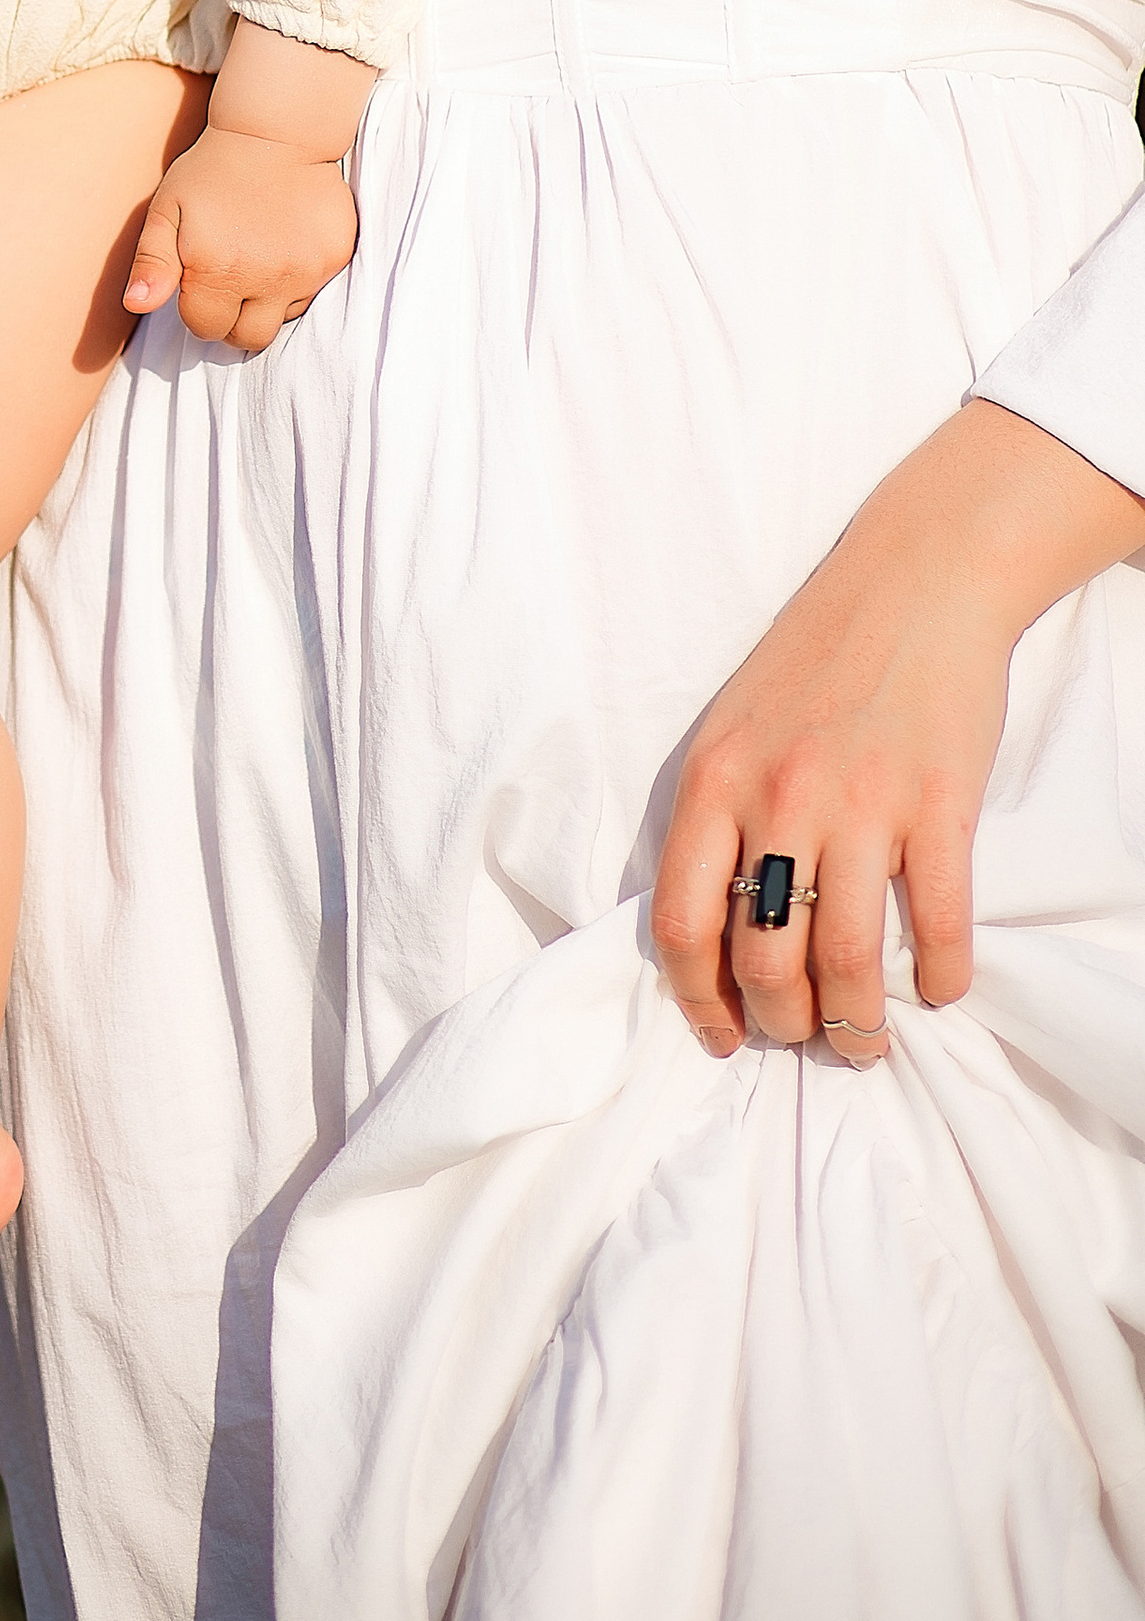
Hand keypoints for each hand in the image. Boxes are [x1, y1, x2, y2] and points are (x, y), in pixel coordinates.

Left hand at [124, 138, 357, 351]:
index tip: (200, 278)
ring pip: (282, 318)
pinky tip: (285, 245)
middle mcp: (265, 277)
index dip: (197, 307)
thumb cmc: (212, 170)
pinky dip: (297, 279)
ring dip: (267, 301)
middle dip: (233, 319)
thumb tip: (137, 305)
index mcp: (216, 269)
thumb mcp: (167, 210)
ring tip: (258, 257)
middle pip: (248, 338)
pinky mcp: (335, 257)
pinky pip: (313, 292)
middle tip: (230, 280)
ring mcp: (305, 270)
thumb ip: (152, 263)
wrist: (276, 130)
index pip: (204, 327)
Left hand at [649, 401, 1143, 1067]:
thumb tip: (715, 931)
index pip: (681, 924)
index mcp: (714, 782)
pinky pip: (937, 925)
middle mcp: (778, 799)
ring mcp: (861, 804)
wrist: (914, 582)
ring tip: (865, 1038)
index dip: (698, 1000)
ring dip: (857, 1025)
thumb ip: (719, 818)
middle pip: (765, 960)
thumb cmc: (816, 660)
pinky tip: (936, 987)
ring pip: (846, 962)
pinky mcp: (938, 806)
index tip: (722, 1034)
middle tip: (804, 1036)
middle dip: (783, 1024)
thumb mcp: (732, 730)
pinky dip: (939, 977)